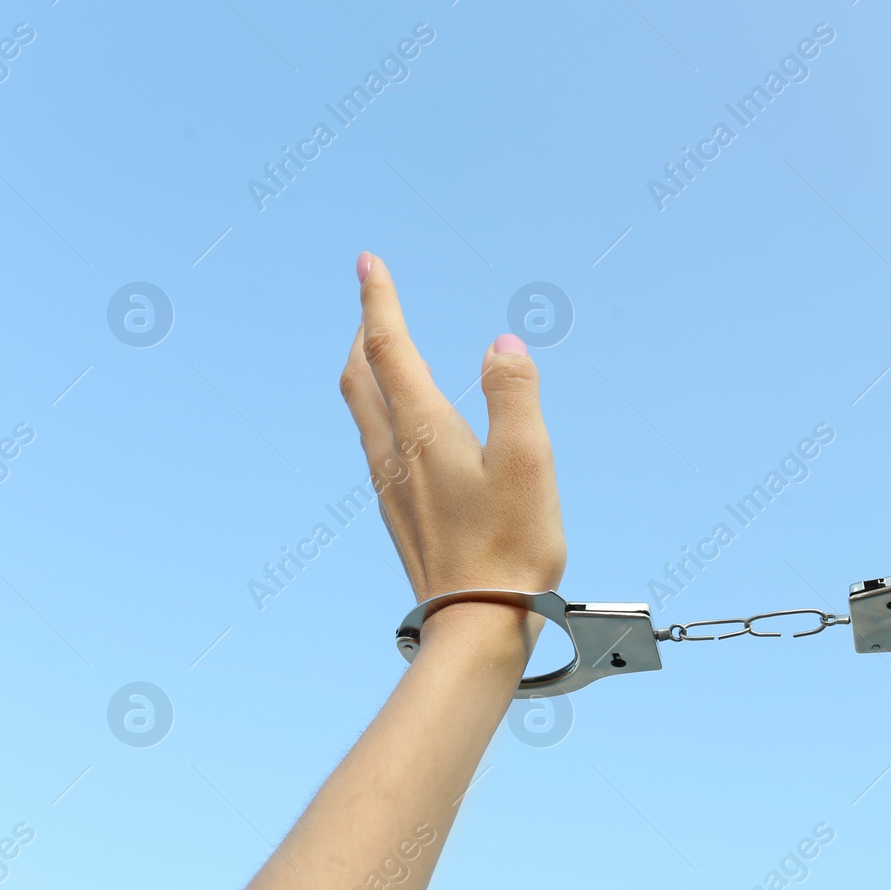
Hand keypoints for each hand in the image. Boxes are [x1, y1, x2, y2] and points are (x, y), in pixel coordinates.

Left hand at [339, 253, 565, 610]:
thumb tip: (502, 344)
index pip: (390, 347)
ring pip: (363, 411)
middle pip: (361, 376)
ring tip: (382, 352)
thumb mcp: (530, 461)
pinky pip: (377, 444)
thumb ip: (515, 394)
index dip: (378, 301)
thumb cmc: (511, 546)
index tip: (367, 263)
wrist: (476, 626)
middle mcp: (395, 453)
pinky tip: (403, 426)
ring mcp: (392, 487)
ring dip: (368, 370)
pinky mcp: (401, 514)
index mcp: (423, 429)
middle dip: (365, 332)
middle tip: (374, 301)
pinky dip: (381, 410)